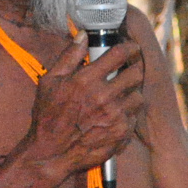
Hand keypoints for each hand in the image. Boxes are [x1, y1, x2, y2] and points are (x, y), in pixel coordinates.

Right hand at [18, 36, 146, 180]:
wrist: (52, 152)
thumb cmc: (48, 116)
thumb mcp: (50, 82)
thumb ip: (68, 57)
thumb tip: (83, 36)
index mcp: (86, 80)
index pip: (119, 54)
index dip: (130, 47)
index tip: (132, 47)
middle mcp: (104, 96)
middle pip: (136, 73)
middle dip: (135, 68)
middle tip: (131, 69)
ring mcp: (115, 115)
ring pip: (139, 96)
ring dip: (133, 92)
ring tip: (122, 94)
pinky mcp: (121, 132)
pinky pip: (134, 116)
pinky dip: (128, 113)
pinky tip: (116, 114)